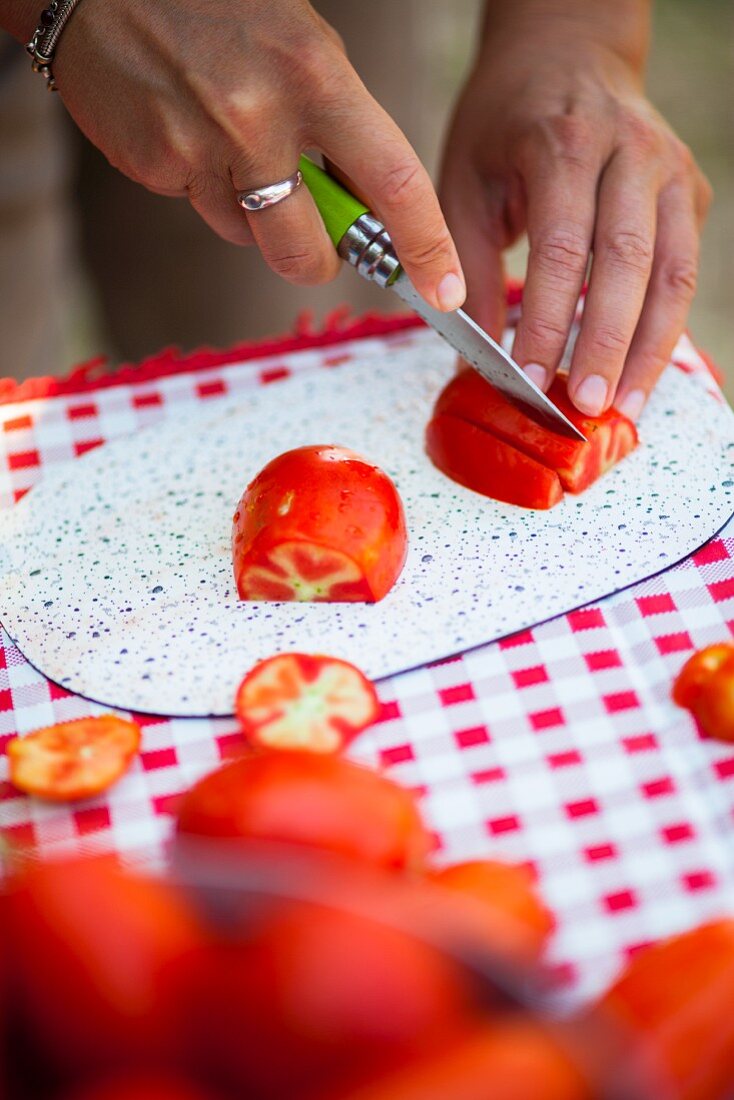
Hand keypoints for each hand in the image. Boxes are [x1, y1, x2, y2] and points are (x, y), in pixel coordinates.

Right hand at [50, 0, 464, 310]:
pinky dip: (206, 188)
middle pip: (310, 252)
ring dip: (254, 216)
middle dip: (319, 260)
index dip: (427, 246)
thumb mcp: (302, 45)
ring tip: (231, 143)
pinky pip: (202, 211)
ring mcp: (202, 147)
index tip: (444, 291)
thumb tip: (365, 209)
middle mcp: (260, 117)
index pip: (394, 182)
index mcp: (316, 76)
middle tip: (316, 237)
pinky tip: (190, 132)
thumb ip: (339, 125)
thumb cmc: (220, 9)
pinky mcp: (156, 165)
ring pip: (251, 238)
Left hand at [439, 13, 710, 419]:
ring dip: (649, 349)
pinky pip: (686, 268)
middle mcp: (629, 151)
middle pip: (627, 262)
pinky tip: (642, 372)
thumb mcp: (465, 182)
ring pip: (673, 272)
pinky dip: (666, 327)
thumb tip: (472, 358)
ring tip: (625, 408)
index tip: (528, 380)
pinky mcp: (691, 191)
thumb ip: (467, 267)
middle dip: (605, 344)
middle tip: (586, 407)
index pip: (561, 248)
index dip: (546, 322)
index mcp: (563, 143)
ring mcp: (670, 169)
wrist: (567, 52)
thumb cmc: (505, 126)